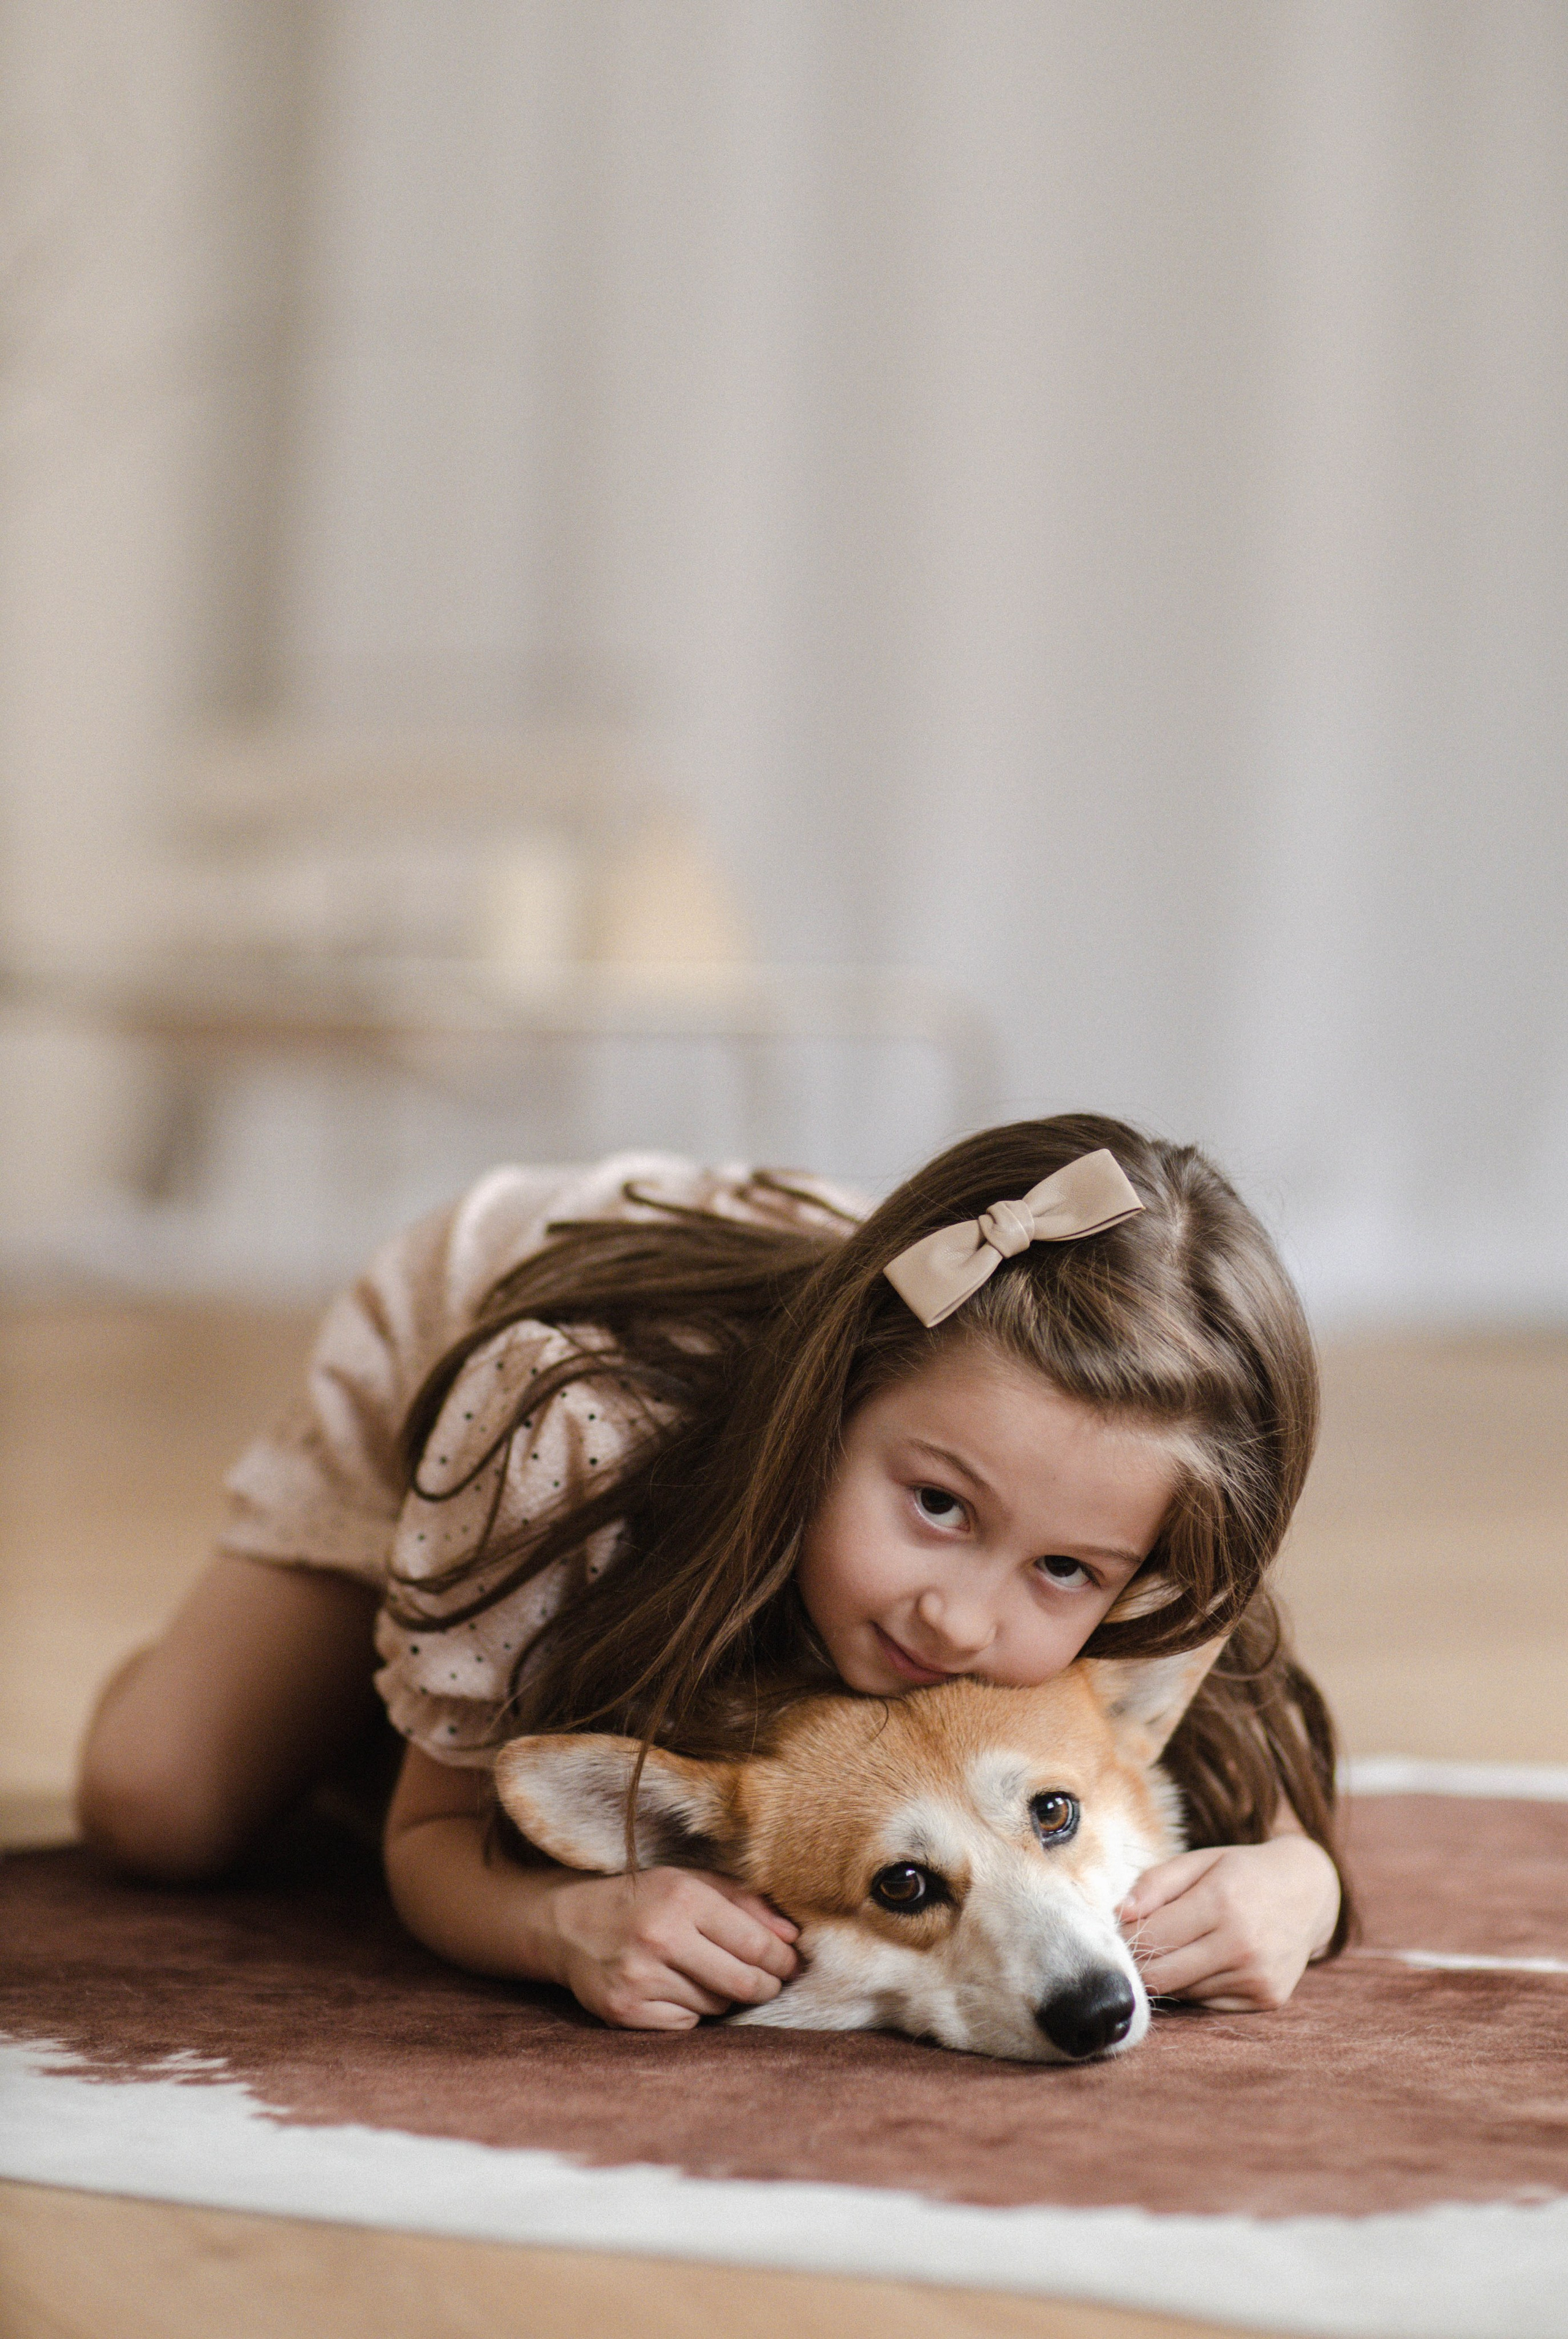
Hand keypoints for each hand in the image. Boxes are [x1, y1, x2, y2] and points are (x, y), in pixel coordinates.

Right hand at [544, 1866, 799, 2031]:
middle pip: (743, 1982)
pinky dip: (691, 2011)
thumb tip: (792, 1938)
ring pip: (717, 2005)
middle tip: (770, 1982)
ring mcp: (640, 1978)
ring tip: (711, 1976)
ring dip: (725, 1996)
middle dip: (766, 1986)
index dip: (783, 1960)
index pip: (756, 1944)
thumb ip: (745, 1903)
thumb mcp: (691, 1882)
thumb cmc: (643, 1899)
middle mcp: (661, 1938)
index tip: (791, 1964)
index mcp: (683, 1899)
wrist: (568, 1924)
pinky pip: (685, 2023)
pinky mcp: (624, 2011)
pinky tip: (677, 1990)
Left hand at [1117, 1836, 1341, 2011]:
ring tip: (1178, 1947)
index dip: (1126, 1936)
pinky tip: (1207, 1961)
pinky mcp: (1267, 1999)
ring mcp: (1257, 1976)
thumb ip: (1155, 1883)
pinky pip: (1208, 2003)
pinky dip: (1196, 1986)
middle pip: (1161, 1975)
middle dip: (1138, 1964)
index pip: (1152, 1936)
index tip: (1119, 1930)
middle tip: (1134, 1948)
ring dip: (1169, 1974)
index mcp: (1221, 1901)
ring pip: (1182, 1992)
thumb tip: (1120, 1915)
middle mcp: (1242, 1944)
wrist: (1310, 1891)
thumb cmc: (1243, 1872)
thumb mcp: (1199, 1860)